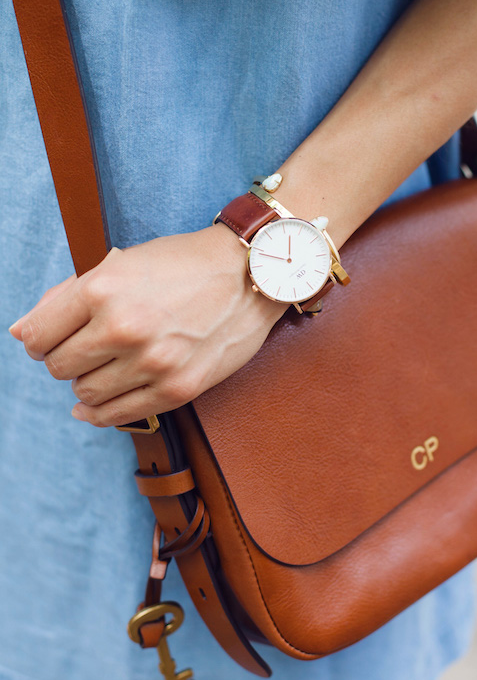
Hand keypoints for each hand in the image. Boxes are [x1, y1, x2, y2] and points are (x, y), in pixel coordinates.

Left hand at [8, 223, 286, 427]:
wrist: (251, 274)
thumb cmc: (185, 264)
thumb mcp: (121, 263)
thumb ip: (67, 296)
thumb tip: (22, 332)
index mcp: (103, 289)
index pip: (38, 335)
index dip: (37, 339)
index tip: (47, 339)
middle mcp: (124, 327)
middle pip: (58, 366)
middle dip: (62, 359)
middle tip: (81, 348)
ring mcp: (152, 362)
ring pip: (85, 393)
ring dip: (86, 382)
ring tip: (103, 366)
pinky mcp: (177, 388)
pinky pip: (117, 416)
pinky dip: (98, 413)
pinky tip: (95, 405)